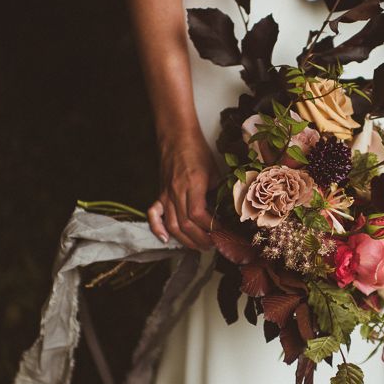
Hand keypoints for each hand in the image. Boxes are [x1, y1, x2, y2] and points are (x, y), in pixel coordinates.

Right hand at [148, 131, 218, 250]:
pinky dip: (157, 229)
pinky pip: (153, 214)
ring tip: (199, 246)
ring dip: (186, 240)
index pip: (199, 214)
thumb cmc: (198, 152)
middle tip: (214, 245)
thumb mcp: (215, 171)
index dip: (211, 227)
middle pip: (186, 224)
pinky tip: (166, 240)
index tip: (222, 232)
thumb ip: (219, 191)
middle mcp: (177, 191)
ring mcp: (166, 194)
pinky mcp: (160, 194)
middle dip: (201, 239)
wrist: (177, 137)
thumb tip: (229, 211)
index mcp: (193, 184)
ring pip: (172, 225)